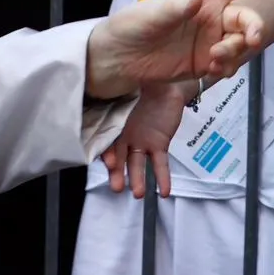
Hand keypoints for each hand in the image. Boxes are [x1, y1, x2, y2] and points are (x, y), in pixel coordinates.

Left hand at [86, 0, 273, 95]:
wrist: (118, 59)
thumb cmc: (130, 25)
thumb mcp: (149, 14)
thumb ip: (176, 9)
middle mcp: (211, 15)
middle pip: (247, 17)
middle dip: (254, 28)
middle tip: (250, 41)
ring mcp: (210, 39)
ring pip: (241, 43)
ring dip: (236, 51)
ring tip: (214, 59)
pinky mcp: (205, 62)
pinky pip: (229, 63)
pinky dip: (228, 66)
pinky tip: (212, 70)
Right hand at [103, 82, 189, 197]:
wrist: (167, 84)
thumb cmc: (143, 81)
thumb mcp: (129, 82)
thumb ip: (120, 88)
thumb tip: (108, 81)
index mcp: (113, 120)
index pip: (106, 140)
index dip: (106, 151)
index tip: (107, 160)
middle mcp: (124, 136)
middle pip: (118, 157)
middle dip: (116, 172)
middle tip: (116, 186)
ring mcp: (140, 143)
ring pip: (137, 165)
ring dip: (136, 180)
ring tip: (137, 193)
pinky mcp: (158, 146)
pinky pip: (160, 165)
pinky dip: (162, 178)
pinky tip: (163, 192)